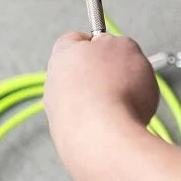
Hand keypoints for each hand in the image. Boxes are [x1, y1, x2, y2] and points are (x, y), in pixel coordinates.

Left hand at [44, 32, 158, 180]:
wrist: (105, 140)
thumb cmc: (116, 91)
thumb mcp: (127, 47)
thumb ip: (117, 43)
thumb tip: (114, 49)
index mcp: (62, 54)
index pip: (76, 39)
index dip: (99, 42)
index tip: (114, 48)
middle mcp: (53, 84)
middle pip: (81, 74)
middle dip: (104, 77)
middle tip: (126, 79)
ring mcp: (57, 115)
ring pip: (86, 103)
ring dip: (106, 105)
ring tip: (127, 108)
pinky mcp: (67, 142)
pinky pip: (91, 129)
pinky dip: (105, 128)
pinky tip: (120, 129)